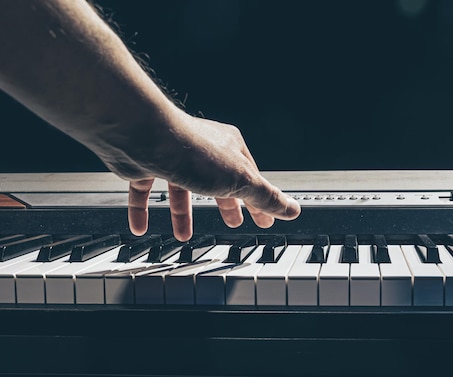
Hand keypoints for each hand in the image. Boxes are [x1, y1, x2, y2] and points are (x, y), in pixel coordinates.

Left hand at [99, 110, 300, 240]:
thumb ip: (265, 197)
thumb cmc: (193, 152)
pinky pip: (144, 191)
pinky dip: (143, 210)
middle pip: (217, 182)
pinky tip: (142, 227)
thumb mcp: (240, 180)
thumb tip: (292, 209)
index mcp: (229, 148)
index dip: (258, 201)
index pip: (250, 178)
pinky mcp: (144, 164)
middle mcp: (201, 150)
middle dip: (226, 204)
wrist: (142, 135)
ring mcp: (171, 157)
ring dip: (183, 214)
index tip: (264, 219)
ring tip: (184, 235)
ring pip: (180, 189)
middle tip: (233, 222)